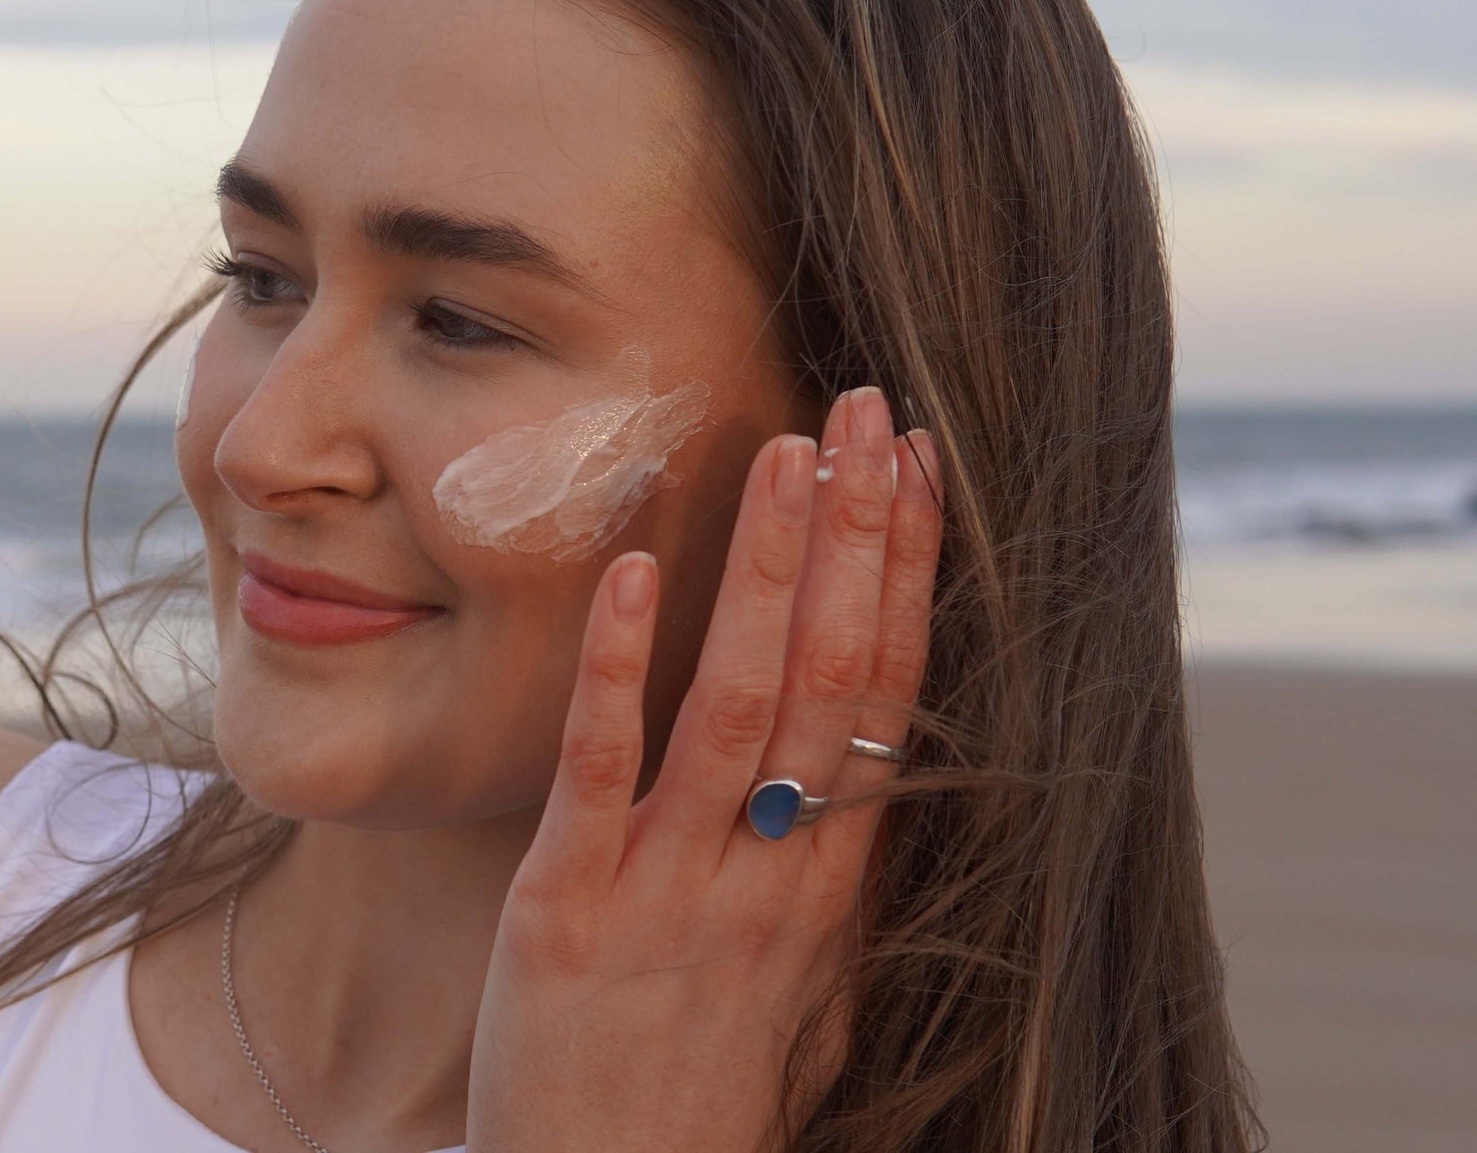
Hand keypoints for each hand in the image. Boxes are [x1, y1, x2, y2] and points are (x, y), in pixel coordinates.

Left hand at [465, 386, 942, 1150]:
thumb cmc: (705, 1096)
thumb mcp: (806, 988)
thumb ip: (827, 875)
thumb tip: (861, 776)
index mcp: (835, 884)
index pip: (890, 696)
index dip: (908, 574)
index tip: (921, 467)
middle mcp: (776, 875)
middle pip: (837, 679)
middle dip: (858, 536)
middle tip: (872, 407)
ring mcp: (674, 886)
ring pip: (738, 705)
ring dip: (766, 572)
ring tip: (783, 452)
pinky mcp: (570, 907)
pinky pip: (601, 769)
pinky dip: (619, 667)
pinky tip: (633, 571)